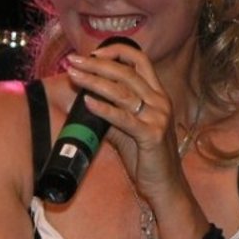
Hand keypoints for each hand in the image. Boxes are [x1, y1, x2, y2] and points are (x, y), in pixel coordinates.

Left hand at [64, 42, 183, 201]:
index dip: (116, 52)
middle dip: (96, 64)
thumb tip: (85, 99)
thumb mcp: (127, 129)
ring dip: (94, 81)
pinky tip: (87, 102)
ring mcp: (158, 117)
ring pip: (122, 92)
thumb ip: (111, 113)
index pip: (140, 60)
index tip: (92, 54)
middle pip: (126, 72)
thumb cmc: (146, 157)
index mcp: (157, 95)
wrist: (165, 186)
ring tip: (74, 76)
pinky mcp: (152, 135)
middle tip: (73, 61)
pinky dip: (104, 109)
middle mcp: (160, 101)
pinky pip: (123, 118)